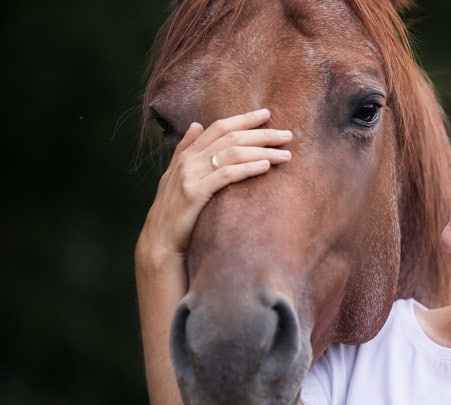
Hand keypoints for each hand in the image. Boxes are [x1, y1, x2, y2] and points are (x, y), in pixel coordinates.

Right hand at [140, 108, 292, 258]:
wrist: (159, 240)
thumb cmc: (173, 211)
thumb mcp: (175, 175)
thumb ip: (185, 149)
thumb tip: (195, 124)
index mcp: (187, 155)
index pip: (218, 127)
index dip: (243, 118)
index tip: (267, 114)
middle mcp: (188, 161)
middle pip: (230, 137)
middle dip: (261, 134)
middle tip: (287, 135)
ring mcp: (190, 176)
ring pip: (232, 153)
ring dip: (262, 151)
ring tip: (285, 154)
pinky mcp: (195, 193)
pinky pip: (227, 174)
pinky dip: (249, 167)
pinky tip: (266, 165)